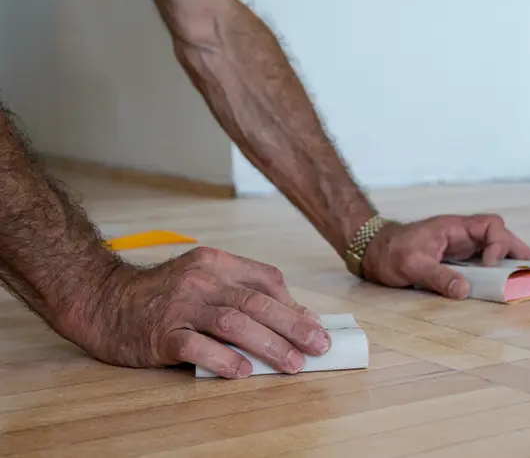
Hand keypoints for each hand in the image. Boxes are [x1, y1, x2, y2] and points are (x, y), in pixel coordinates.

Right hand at [65, 247, 330, 378]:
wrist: (105, 300)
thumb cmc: (162, 295)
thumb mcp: (203, 280)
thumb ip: (240, 292)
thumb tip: (289, 316)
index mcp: (215, 262)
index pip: (264, 278)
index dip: (292, 303)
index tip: (312, 324)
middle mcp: (200, 279)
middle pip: (255, 302)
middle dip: (293, 325)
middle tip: (319, 345)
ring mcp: (180, 306)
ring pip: (233, 322)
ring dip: (269, 345)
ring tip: (294, 364)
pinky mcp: (161, 333)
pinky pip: (198, 347)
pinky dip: (225, 360)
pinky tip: (245, 372)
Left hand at [361, 214, 529, 299]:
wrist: (373, 250)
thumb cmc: (390, 252)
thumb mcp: (411, 265)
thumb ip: (437, 276)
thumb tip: (464, 291)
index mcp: (453, 227)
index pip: (490, 225)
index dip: (499, 243)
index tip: (493, 264)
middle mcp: (460, 234)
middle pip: (499, 236)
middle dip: (517, 252)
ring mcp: (459, 246)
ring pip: (493, 248)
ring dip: (510, 262)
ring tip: (528, 279)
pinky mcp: (455, 258)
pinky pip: (482, 262)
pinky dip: (495, 271)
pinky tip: (504, 284)